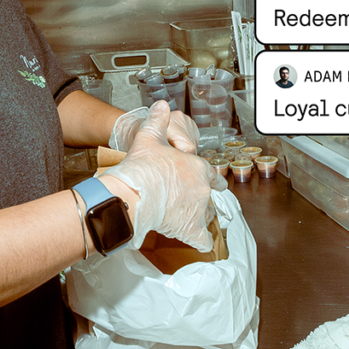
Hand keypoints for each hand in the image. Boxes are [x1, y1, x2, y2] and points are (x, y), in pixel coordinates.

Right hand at [104, 101, 226, 251]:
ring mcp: (198, 210)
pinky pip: (203, 240)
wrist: (133, 194)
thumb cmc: (141, 167)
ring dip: (201, 217)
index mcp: (197, 167)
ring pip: (207, 216)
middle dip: (204, 198)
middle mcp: (202, 189)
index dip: (213, 179)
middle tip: (196, 201)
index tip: (216, 184)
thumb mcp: (148, 137)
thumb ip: (157, 121)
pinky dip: (202, 242)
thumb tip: (161, 105)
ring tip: (191, 220)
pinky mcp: (190, 229)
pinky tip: (201, 243)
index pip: (212, 173)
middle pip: (210, 196)